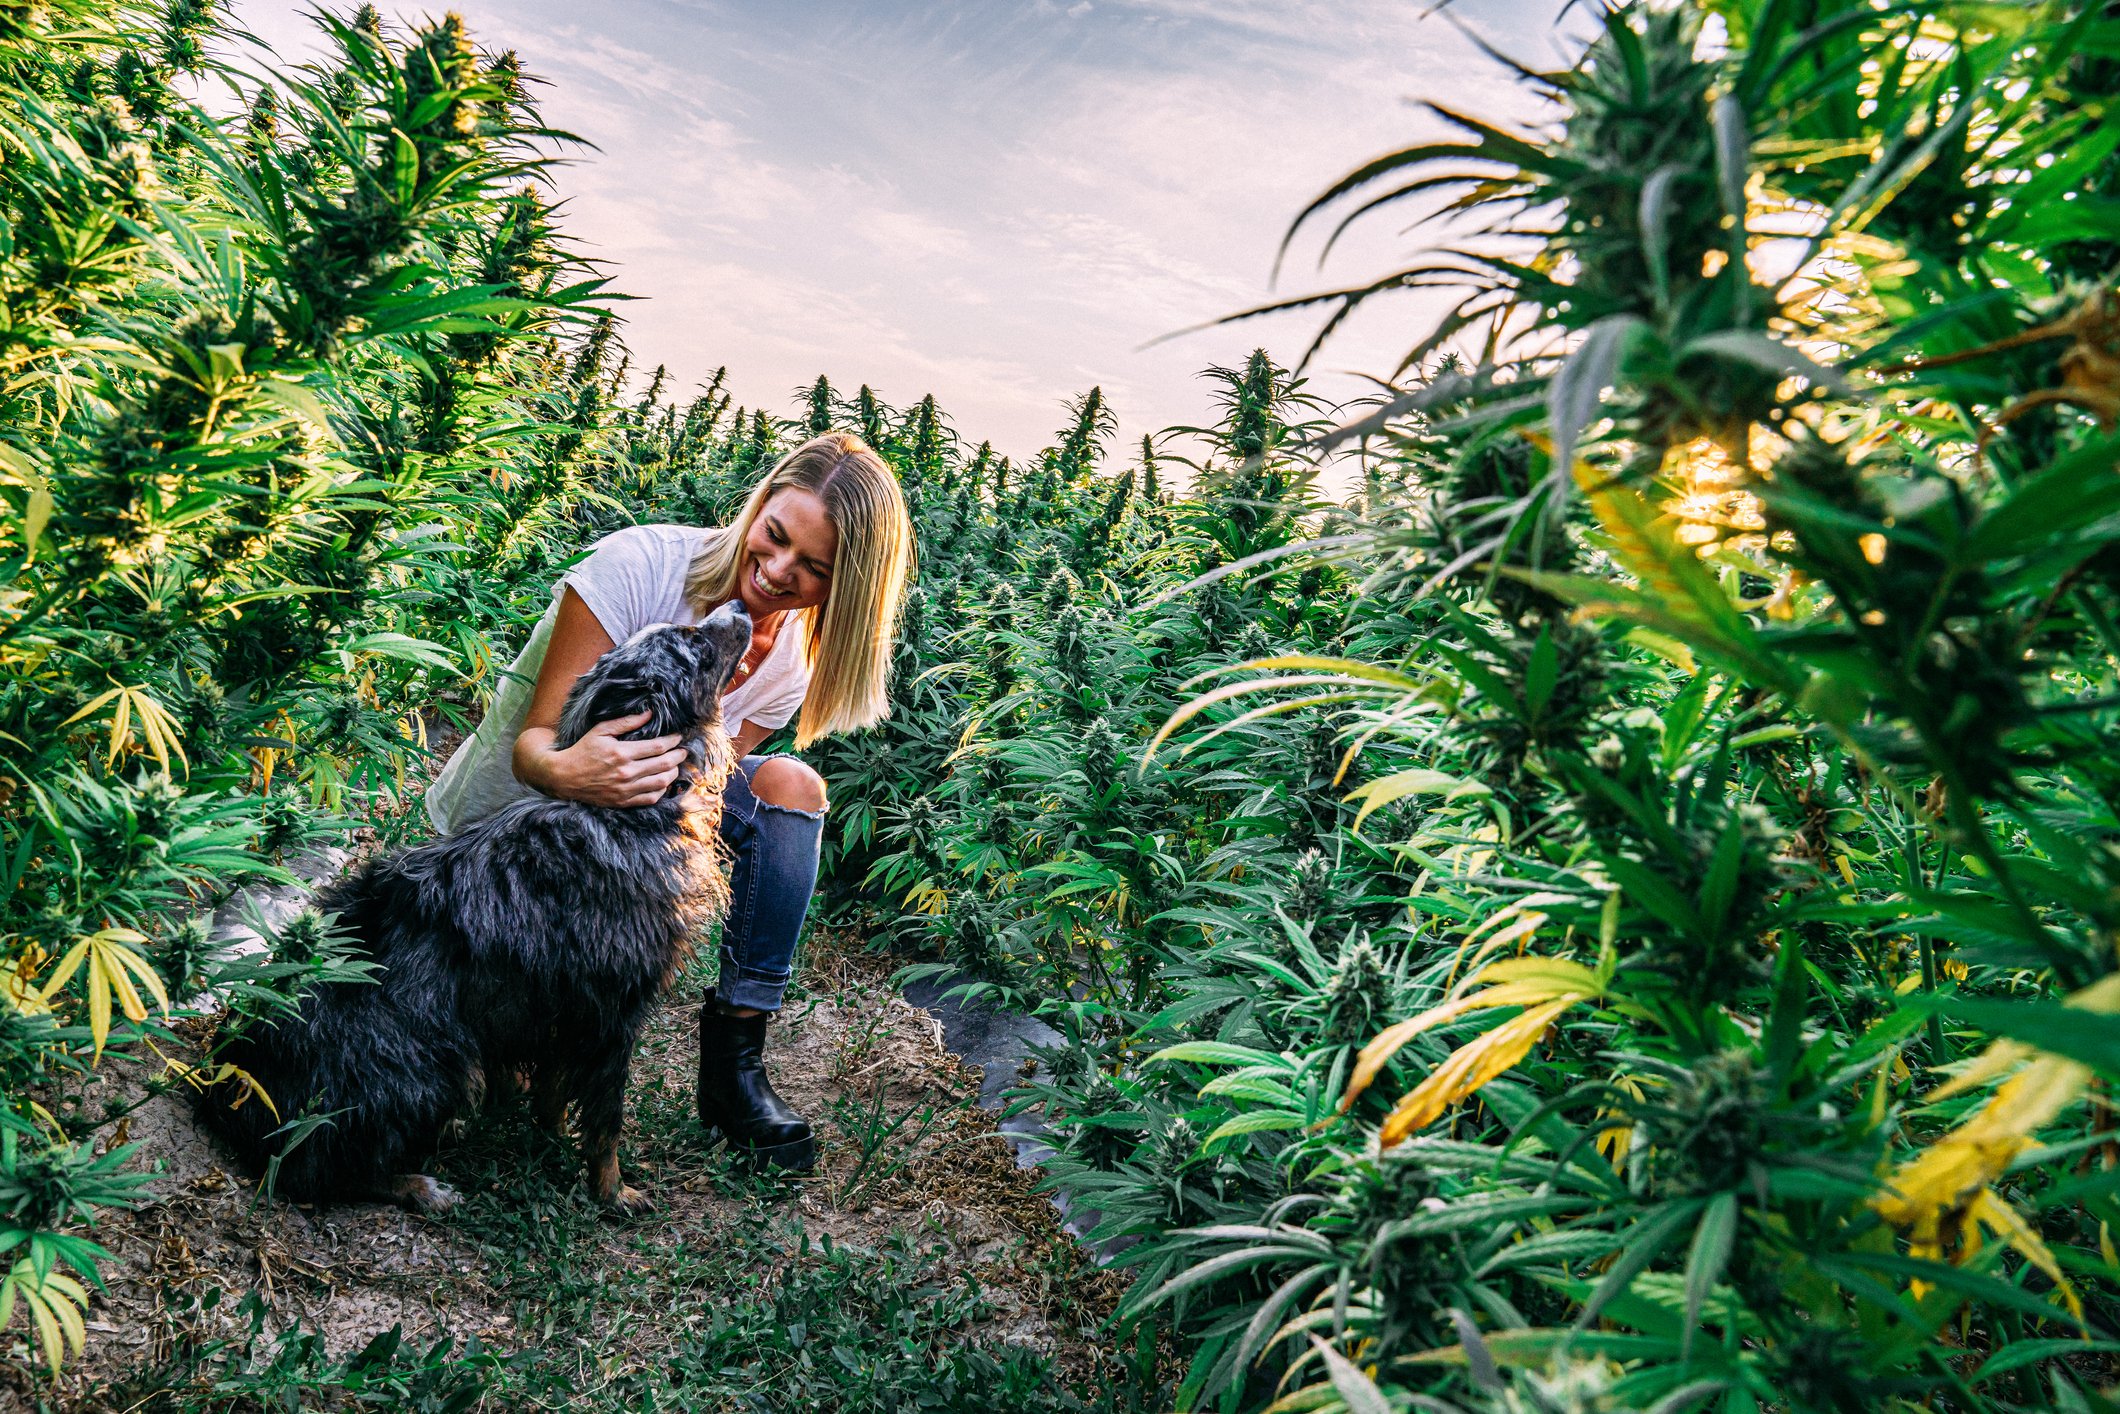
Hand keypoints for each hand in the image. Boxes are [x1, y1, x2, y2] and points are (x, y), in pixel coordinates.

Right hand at [533, 711, 688, 807]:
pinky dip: (662, 790)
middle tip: (683, 751)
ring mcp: (626, 789)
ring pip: (662, 782)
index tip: (678, 737)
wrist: (564, 777)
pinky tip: (663, 782)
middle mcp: (626, 772)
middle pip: (664, 764)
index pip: (658, 747)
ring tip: (675, 765)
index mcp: (622, 753)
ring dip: (673, 773)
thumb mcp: (601, 730)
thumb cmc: (582, 750)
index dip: (673, 741)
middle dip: (679, 756)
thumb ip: (626, 722)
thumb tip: (650, 713)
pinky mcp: (623, 802)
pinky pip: (651, 798)